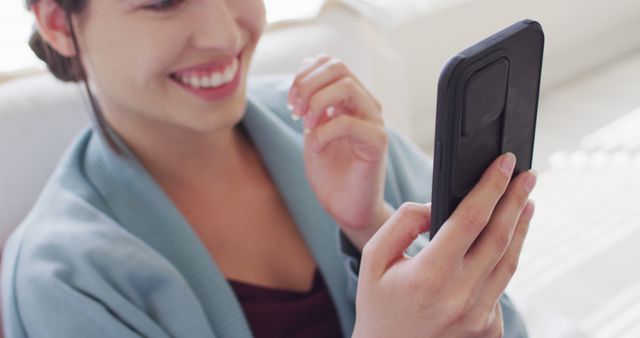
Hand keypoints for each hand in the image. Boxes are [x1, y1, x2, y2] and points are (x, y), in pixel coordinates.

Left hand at [288, 55, 389, 250]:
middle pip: (339, 67)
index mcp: (351, 99)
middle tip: (295, 111)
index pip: (330, 63)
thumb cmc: (331, 173)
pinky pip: (349, 122)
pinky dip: (324, 132)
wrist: (346, 208)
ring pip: (346, 86)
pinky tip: (316, 148)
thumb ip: (310, 99)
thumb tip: (307, 62)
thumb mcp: (312, 128)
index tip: (291, 103)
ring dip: (316, 103)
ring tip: (306, 126)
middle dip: (307, 85)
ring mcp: (374, 122)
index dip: (304, 75)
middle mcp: (366, 105)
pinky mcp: (377, 143)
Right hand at [353, 153, 535, 337]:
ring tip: (526, 203)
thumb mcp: (375, 257)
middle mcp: (459, 297)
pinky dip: (505, 260)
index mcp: (428, 275)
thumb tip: (437, 206)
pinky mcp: (487, 329)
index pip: (470, 219)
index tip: (505, 164)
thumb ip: (403, 222)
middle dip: (515, 199)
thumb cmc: (379, 303)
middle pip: (499, 237)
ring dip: (520, 228)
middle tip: (527, 175)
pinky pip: (501, 286)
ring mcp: (478, 317)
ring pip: (509, 262)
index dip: (491, 186)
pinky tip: (506, 243)